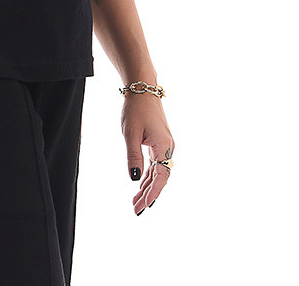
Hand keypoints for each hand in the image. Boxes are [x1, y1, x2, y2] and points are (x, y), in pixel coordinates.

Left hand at [121, 93, 174, 215]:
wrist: (142, 88)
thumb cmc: (135, 108)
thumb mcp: (130, 133)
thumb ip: (133, 157)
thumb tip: (134, 179)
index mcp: (164, 146)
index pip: (160, 177)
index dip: (152, 193)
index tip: (144, 207)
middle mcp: (167, 148)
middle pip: (159, 177)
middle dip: (148, 194)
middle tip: (136, 210)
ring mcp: (164, 145)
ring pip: (157, 172)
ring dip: (147, 186)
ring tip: (136, 201)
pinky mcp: (159, 142)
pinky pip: (155, 163)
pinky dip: (148, 175)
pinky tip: (140, 184)